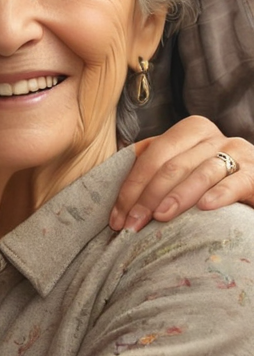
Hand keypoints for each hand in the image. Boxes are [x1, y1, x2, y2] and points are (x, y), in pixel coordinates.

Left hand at [110, 117, 253, 230]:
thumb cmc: (218, 181)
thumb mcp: (190, 166)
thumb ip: (161, 168)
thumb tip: (121, 194)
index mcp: (192, 130)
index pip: (153, 155)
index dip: (132, 186)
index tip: (117, 217)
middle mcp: (215, 137)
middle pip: (173, 165)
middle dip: (147, 197)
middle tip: (132, 224)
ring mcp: (238, 153)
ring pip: (201, 173)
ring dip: (177, 197)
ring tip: (160, 217)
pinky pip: (235, 182)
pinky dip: (219, 194)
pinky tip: (205, 208)